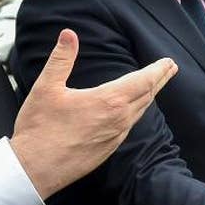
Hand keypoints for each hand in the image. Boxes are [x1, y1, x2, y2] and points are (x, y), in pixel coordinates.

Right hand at [11, 29, 176, 198]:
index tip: (168, 62)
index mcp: (108, 102)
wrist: (34, 169)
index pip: (143, 81)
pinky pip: (130, 125)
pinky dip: (137, 111)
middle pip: (148, 95)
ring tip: (155, 85)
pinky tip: (133, 110)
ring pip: (140, 111)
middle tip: (170, 68)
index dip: (158, 70)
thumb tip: (69, 34)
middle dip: (160, 79)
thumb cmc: (39, 129)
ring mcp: (115, 136)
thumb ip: (61, 59)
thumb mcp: (46, 88)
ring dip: (150, 95)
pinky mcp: (108, 149)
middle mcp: (118, 120)